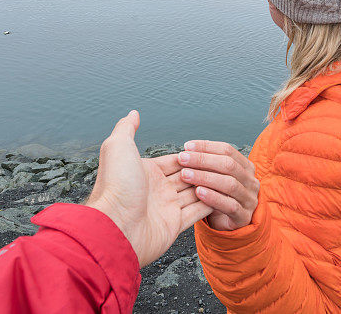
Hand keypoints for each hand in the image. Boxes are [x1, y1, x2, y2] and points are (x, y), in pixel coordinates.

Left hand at [86, 111, 212, 266]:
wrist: (115, 226)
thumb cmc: (115, 186)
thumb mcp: (118, 147)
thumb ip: (127, 129)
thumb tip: (132, 113)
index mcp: (145, 172)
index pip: (174, 160)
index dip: (189, 156)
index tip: (203, 151)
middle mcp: (156, 189)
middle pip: (186, 176)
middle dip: (201, 169)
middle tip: (217, 163)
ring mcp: (165, 208)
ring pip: (193, 193)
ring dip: (207, 185)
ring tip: (225, 176)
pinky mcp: (174, 225)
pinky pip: (196, 213)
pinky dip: (209, 204)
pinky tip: (221, 196)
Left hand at [177, 140, 259, 230]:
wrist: (227, 224)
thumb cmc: (219, 196)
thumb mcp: (215, 177)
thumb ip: (207, 164)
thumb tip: (188, 150)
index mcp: (245, 166)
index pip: (227, 150)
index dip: (206, 147)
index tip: (187, 147)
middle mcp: (251, 181)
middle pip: (228, 165)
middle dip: (202, 160)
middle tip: (183, 159)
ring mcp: (249, 199)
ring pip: (229, 184)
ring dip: (205, 177)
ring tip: (186, 175)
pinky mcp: (244, 216)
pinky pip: (229, 205)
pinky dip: (213, 197)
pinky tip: (198, 193)